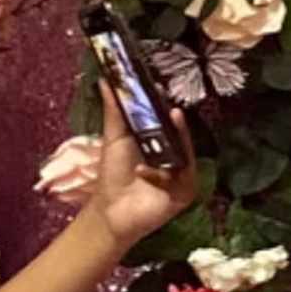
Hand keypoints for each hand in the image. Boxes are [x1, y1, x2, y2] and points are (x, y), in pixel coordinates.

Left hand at [88, 81, 198, 248]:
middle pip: (181, 135)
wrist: (112, 211)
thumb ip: (114, 110)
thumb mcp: (115, 139)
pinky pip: (180, 176)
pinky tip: (143, 171)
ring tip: (173, 117)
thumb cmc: (114, 175)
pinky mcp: (185, 192)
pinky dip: (160, 174)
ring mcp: (182, 174)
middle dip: (176, 121)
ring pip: (186, 153)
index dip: (164, 106)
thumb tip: (104, 80)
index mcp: (160, 142)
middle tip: (171, 105)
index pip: (167, 120)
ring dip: (179, 138)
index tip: (159, 89)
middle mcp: (175, 156)